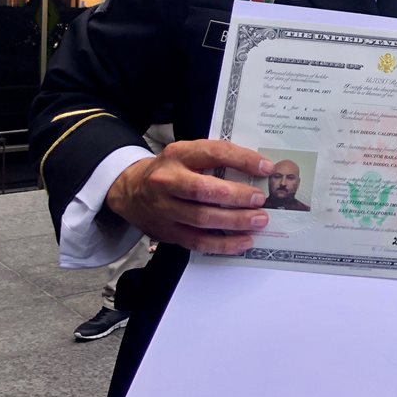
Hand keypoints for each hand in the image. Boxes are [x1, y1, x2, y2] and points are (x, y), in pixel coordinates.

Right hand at [104, 139, 274, 254]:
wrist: (130, 191)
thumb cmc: (173, 170)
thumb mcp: (189, 154)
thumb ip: (217, 159)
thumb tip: (260, 169)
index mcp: (178, 155)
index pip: (214, 153)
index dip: (243, 160)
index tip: (266, 168)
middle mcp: (167, 181)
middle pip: (205, 190)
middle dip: (237, 196)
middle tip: (261, 200)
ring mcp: (165, 209)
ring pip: (202, 218)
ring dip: (235, 221)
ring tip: (259, 221)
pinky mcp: (167, 232)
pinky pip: (197, 241)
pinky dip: (223, 244)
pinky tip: (243, 242)